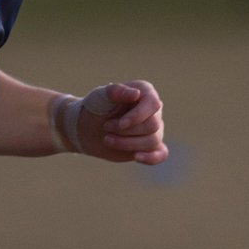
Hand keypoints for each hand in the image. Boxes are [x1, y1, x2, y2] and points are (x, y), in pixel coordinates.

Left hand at [52, 80, 167, 164]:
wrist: (87, 127)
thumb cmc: (96, 107)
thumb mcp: (101, 96)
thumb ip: (116, 91)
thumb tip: (136, 94)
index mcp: (145, 92)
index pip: (153, 104)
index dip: (137, 117)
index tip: (119, 124)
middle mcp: (153, 110)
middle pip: (152, 125)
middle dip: (127, 131)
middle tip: (106, 128)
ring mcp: (153, 129)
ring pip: (152, 141)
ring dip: (128, 144)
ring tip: (107, 139)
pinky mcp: (150, 146)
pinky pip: (161, 154)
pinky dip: (151, 158)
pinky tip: (136, 157)